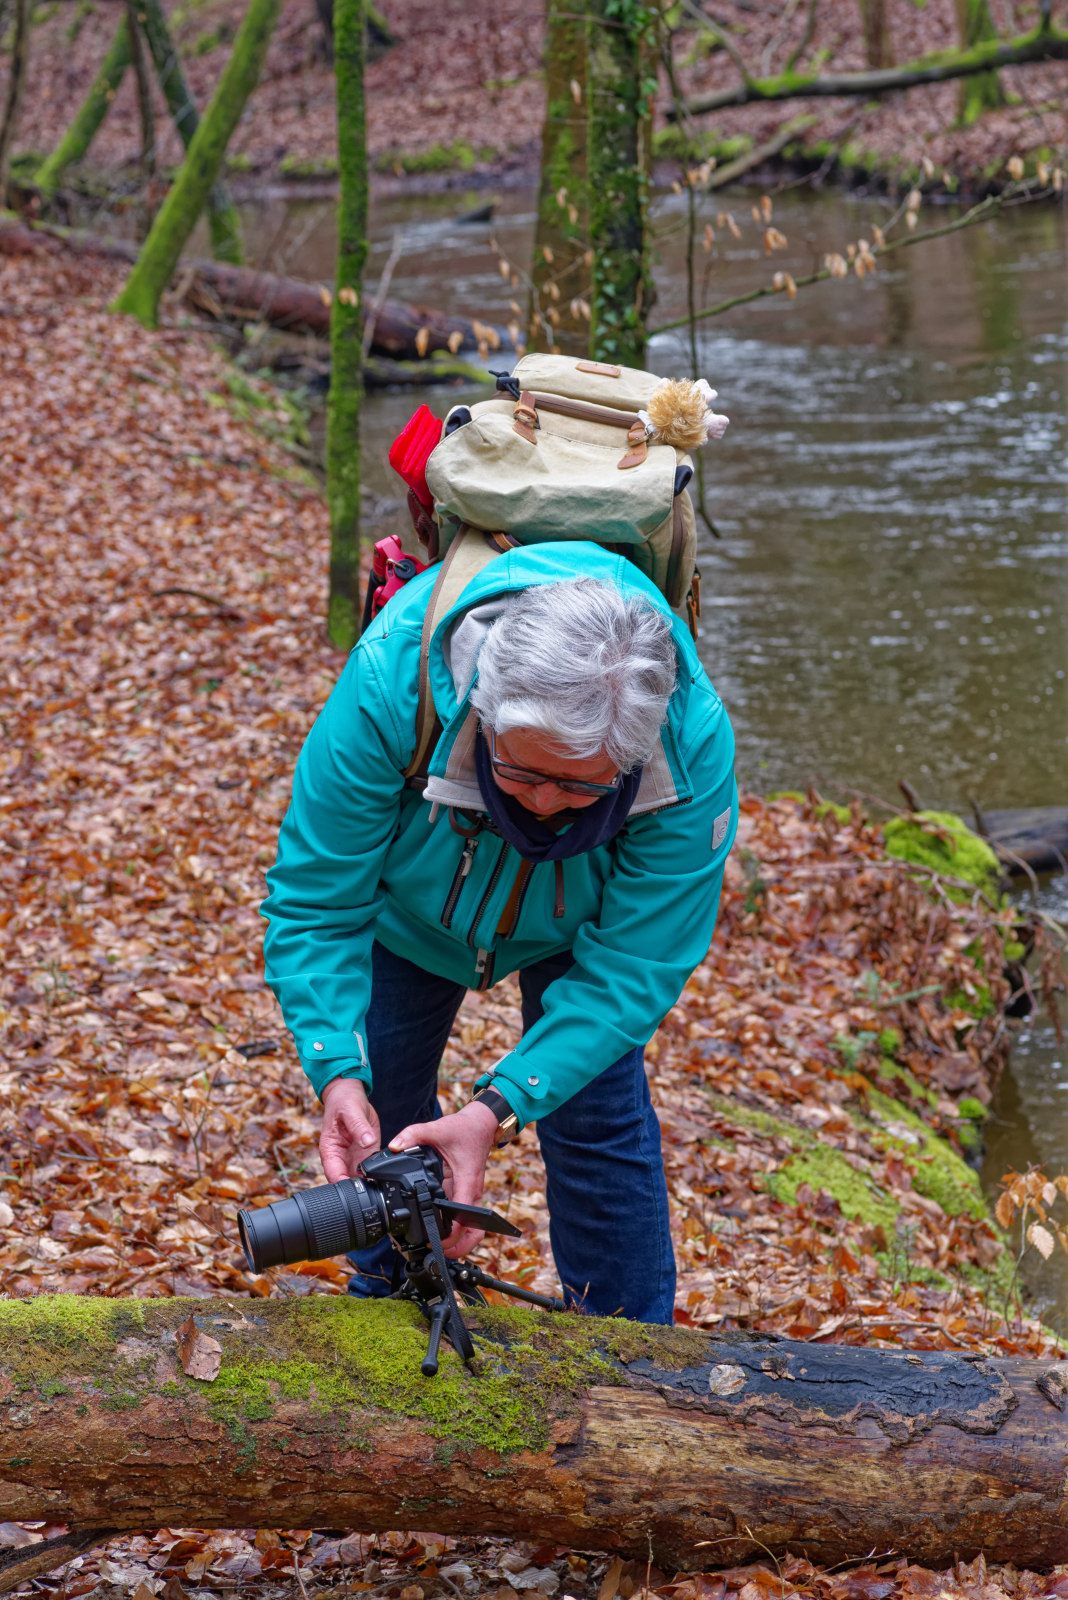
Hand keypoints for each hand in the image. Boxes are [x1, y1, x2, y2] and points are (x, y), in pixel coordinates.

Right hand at [320, 1078, 380, 1181]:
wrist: (349, 1095)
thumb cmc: (343, 1101)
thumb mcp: (350, 1110)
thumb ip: (359, 1127)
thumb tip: (367, 1142)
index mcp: (330, 1150)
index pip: (334, 1175)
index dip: (344, 1185)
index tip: (358, 1187)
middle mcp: (340, 1157)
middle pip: (346, 1181)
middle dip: (358, 1188)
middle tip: (373, 1187)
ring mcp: (353, 1157)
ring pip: (360, 1178)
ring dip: (369, 1182)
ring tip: (381, 1182)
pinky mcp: (366, 1154)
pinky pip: (372, 1168)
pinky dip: (378, 1172)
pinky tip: (385, 1173)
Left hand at [390, 1102, 498, 1258]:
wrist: (481, 1125)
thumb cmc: (464, 1129)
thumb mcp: (436, 1128)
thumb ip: (413, 1135)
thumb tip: (394, 1146)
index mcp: (467, 1182)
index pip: (463, 1217)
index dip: (451, 1235)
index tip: (435, 1242)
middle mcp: (472, 1193)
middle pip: (474, 1232)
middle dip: (460, 1248)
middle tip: (439, 1254)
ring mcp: (470, 1195)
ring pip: (472, 1230)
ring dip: (460, 1243)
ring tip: (440, 1251)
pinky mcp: (466, 1194)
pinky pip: (464, 1218)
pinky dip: (457, 1231)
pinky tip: (440, 1233)